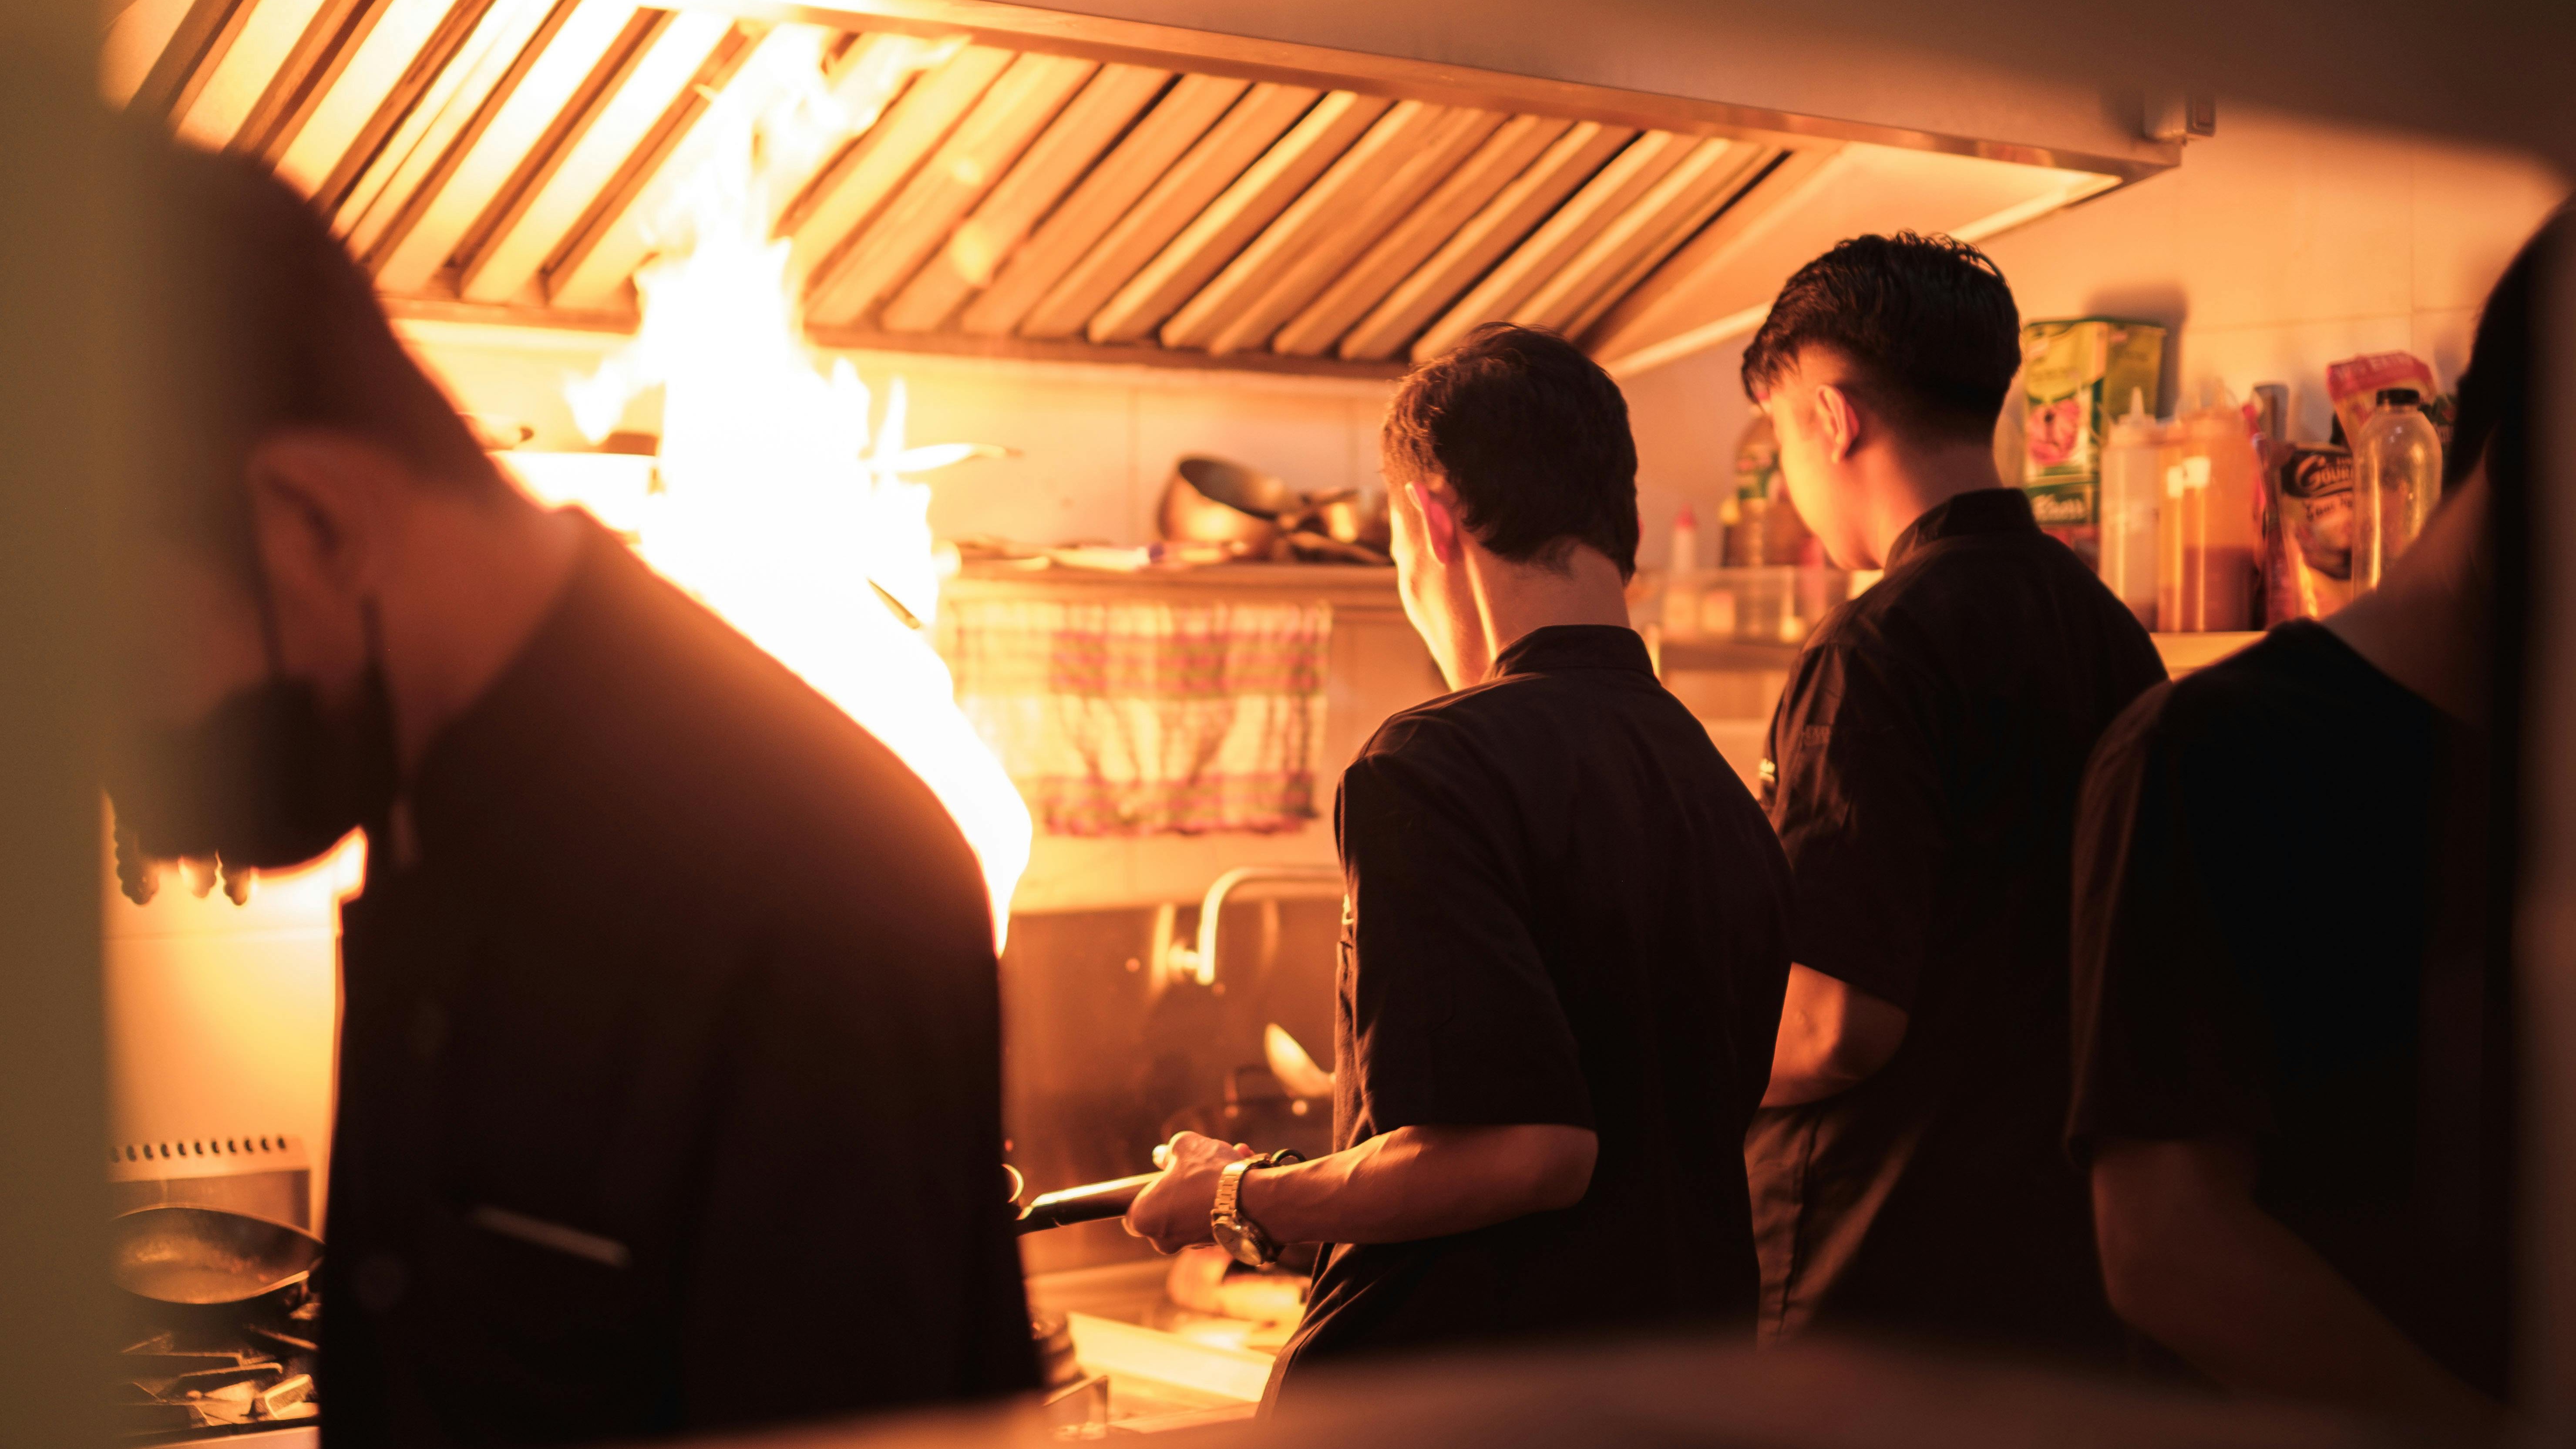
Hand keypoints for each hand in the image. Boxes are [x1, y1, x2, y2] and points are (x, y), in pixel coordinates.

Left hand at [1122, 1132, 1249, 1254]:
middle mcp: (1162, 1240)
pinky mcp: (1216, 1246)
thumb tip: (1161, 1155)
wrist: (1251, 1201)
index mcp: (1142, 1218)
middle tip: (1201, 1163)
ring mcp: (1190, 1245)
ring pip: (1196, 1209)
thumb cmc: (1207, 1174)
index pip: (1134, 1208)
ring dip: (1210, 1187)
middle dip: (1186, 1184)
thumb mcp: (1184, 1146)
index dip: (1150, 1190)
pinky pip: (1216, 1215)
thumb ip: (1169, 1151)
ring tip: (1230, 1158)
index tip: (1165, 1177)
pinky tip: (1242, 1170)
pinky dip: (1225, 1197)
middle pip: (1169, 1207)